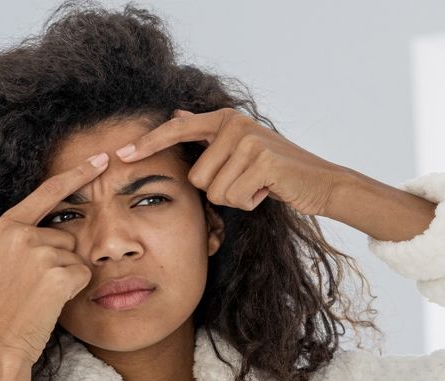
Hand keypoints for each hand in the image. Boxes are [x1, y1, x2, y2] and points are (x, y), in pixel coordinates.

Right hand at [0, 153, 105, 365]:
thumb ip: (0, 240)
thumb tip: (9, 222)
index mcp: (0, 228)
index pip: (44, 194)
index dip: (74, 176)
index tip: (100, 160)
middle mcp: (18, 233)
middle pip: (65, 235)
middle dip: (59, 259)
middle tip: (33, 288)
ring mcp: (39, 252)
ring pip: (76, 256)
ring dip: (66, 276)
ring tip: (38, 297)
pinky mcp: (58, 273)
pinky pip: (83, 275)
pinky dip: (74, 290)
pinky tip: (50, 303)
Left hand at [114, 107, 348, 215]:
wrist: (321, 183)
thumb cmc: (278, 172)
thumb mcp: (242, 148)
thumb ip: (209, 133)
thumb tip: (177, 113)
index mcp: (226, 119)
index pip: (178, 129)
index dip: (150, 143)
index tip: (123, 154)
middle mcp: (235, 125)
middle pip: (196, 177)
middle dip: (219, 190)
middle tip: (247, 183)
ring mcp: (249, 141)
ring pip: (214, 191)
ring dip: (235, 199)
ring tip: (258, 187)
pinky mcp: (263, 161)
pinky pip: (234, 196)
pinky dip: (250, 202)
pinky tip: (268, 191)